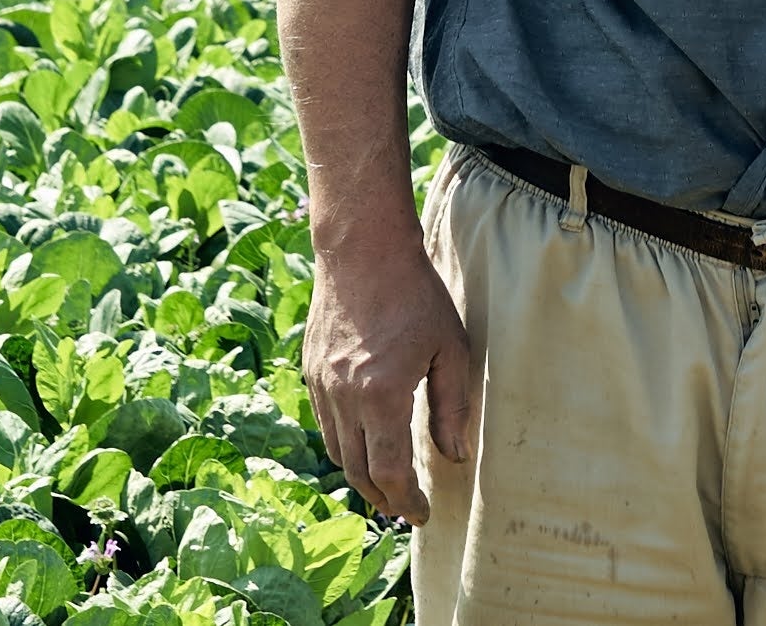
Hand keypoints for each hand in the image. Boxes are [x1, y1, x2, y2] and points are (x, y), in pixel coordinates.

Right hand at [298, 238, 475, 524]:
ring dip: (362, 476)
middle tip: (407, 508)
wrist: (362, 250)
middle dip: (384, 498)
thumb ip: (451, 407)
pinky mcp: (312, 373)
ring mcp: (323, 386)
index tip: (422, 514)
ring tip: (388, 486)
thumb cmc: (415, 295)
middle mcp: (345, 398)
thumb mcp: (448, 348)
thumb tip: (453, 456)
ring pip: (337, 452)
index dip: (407, 501)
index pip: (390, 472)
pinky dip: (346, 445)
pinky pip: (327, 425)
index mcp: (382, 395)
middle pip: (358, 472)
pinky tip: (367, 443)